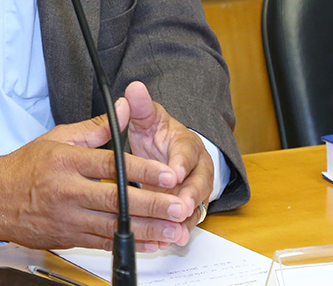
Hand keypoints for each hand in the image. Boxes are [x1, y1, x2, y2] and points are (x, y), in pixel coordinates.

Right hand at [0, 108, 188, 251]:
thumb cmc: (26, 166)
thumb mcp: (58, 137)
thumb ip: (96, 127)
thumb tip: (125, 108)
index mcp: (65, 162)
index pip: (110, 165)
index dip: (142, 171)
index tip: (169, 174)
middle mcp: (66, 191)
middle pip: (117, 200)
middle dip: (153, 205)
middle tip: (180, 206)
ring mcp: (67, 218)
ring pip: (114, 226)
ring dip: (148, 230)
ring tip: (174, 229)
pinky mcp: (68, 238)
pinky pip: (104, 243)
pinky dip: (129, 243)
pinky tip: (150, 243)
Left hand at [119, 81, 214, 246]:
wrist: (168, 151)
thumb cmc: (157, 135)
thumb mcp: (149, 118)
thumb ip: (141, 106)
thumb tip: (133, 88)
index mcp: (187, 144)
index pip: (188, 153)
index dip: (181, 163)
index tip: (173, 172)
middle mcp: (197, 169)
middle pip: (199, 184)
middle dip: (190, 197)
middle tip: (180, 208)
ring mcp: (194, 191)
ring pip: (194, 207)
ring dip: (186, 221)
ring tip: (177, 234)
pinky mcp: (186, 209)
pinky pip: (185, 223)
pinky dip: (177, 233)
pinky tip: (167, 243)